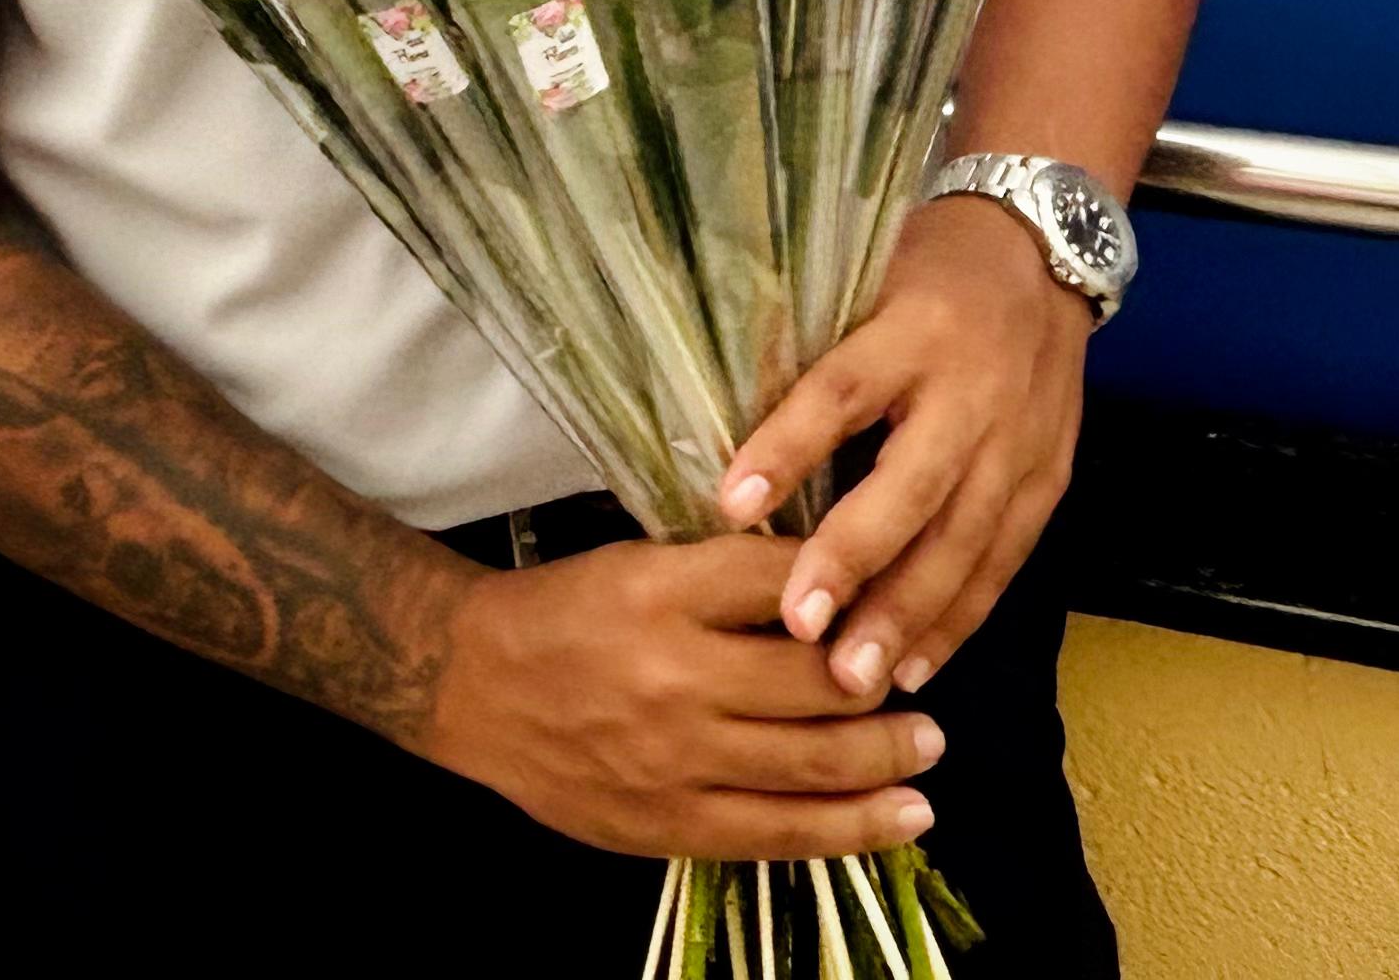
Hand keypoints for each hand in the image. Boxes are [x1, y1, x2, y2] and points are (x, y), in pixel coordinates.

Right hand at [415, 532, 940, 860]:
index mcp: (662, 591)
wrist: (472, 686)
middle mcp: (672, 675)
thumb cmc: (564, 614)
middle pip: (816, 683)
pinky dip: (852, 829)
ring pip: (813, 766)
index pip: (788, 584)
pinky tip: (900, 820)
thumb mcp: (639, 563)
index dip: (854, 593)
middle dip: (886, 690)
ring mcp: (673, 760)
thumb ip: (728, 577)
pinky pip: (781, 834)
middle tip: (924, 692)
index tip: (890, 605)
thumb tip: (837, 590)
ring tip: (925, 751)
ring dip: (887, 760)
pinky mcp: (668, 824)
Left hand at [718, 194, 1090, 701]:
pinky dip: (960, 619)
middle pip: (911, 487)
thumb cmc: (926, 269)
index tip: (730, 504)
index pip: (841, 391)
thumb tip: (719, 422)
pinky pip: (1002, 562)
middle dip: (856, 563)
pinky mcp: (1049, 480)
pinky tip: (917, 666)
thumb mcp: (864, 279)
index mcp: (912, 329)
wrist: (1045, 254)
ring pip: (963, 541)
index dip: (787, 447)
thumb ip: (811, 347)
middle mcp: (971, 391)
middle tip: (800, 628)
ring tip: (854, 675)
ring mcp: (1019, 443)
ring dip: (908, 615)